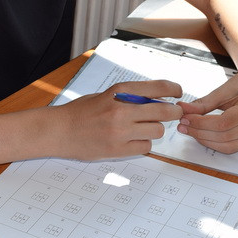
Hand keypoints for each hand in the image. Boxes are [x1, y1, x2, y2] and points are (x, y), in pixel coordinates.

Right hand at [54, 79, 182, 160]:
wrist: (59, 131)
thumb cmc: (81, 111)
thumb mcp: (105, 95)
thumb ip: (129, 96)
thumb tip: (158, 100)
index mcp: (119, 92)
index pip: (157, 87)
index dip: (174, 90)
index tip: (178, 93)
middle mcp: (121, 110)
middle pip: (164, 112)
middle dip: (174, 112)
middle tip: (175, 113)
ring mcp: (120, 131)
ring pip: (157, 131)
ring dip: (155, 129)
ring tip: (143, 129)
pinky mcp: (118, 149)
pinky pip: (145, 147)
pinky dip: (143, 144)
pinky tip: (132, 140)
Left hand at [177, 63, 237, 153]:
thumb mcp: (222, 91)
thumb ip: (203, 103)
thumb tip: (182, 109)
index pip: (223, 122)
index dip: (201, 123)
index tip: (185, 118)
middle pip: (224, 135)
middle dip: (200, 132)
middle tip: (183, 125)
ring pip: (227, 146)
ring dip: (205, 140)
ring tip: (190, 130)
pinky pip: (232, 148)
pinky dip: (214, 144)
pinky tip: (202, 135)